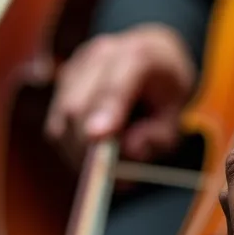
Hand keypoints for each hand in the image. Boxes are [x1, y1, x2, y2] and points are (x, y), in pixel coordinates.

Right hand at [45, 24, 194, 163]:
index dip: (105, 110)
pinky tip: (95, 152)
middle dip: (87, 148)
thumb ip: (158, 135)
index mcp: (140, 55)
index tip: (98, 138)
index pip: (117, 83)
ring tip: (108, 168)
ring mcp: (76, 66)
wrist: (151, 53)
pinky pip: (57, 123)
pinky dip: (72, 146)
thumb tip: (129, 151)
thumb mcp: (176, 115)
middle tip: (112, 181)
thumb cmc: (165, 90)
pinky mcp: (62, 83)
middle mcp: (101, 55)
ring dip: (79, 152)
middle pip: (78, 104)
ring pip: (62, 118)